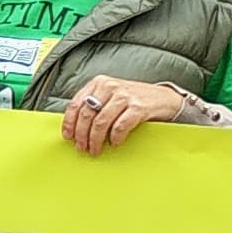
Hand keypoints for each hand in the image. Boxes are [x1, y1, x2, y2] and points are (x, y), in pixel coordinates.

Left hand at [63, 75, 189, 155]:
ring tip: (95, 149)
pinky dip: (115, 138)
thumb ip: (93, 104)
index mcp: (98, 83)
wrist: (164, 98)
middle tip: (82, 148)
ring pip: (101, 122)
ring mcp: (125, 96)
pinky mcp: (139, 107)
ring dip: (95, 140)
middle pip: (87, 115)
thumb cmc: (132, 99)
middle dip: (82, 135)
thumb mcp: (110, 96)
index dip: (69, 123)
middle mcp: (110, 87)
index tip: (68, 137)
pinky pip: (120, 126)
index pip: (76, 104)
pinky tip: (114, 143)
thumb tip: (74, 127)